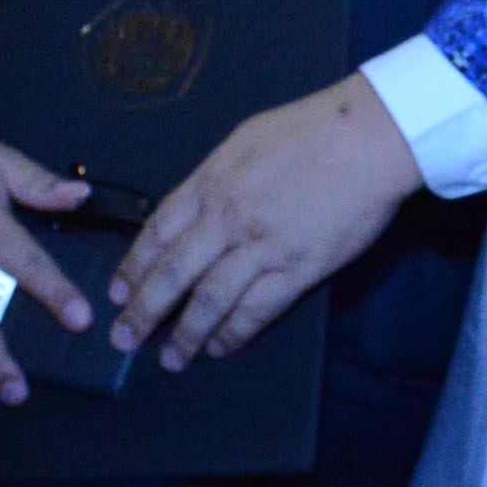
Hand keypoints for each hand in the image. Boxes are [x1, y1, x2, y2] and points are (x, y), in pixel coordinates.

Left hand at [109, 74, 424, 369]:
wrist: (368, 136)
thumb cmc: (311, 128)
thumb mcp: (246, 140)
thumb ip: (216, 176)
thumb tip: (196, 204)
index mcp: (211, 182)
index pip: (158, 232)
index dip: (135, 267)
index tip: (119, 292)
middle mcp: (227, 218)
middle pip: (173, 274)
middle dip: (144, 311)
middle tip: (124, 338)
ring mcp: (262, 247)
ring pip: (210, 300)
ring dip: (186, 334)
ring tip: (170, 358)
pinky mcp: (298, 269)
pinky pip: (257, 310)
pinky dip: (234, 333)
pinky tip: (219, 347)